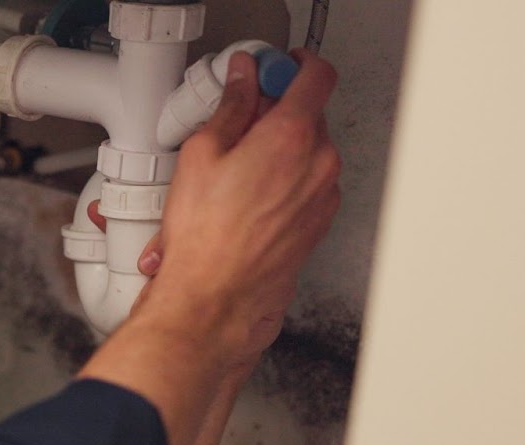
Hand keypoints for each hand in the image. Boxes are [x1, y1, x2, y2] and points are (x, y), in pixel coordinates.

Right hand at [147, 50, 341, 357]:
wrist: (216, 298)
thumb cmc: (206, 239)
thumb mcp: (201, 155)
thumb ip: (230, 108)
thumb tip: (242, 82)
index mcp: (293, 136)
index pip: (316, 74)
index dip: (292, 66)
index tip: (270, 71)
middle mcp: (320, 163)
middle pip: (310, 114)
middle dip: (276, 112)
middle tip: (236, 122)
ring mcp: (324, 195)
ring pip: (308, 152)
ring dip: (277, 150)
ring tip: (232, 171)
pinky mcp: (318, 222)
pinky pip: (306, 185)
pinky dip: (282, 182)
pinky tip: (242, 199)